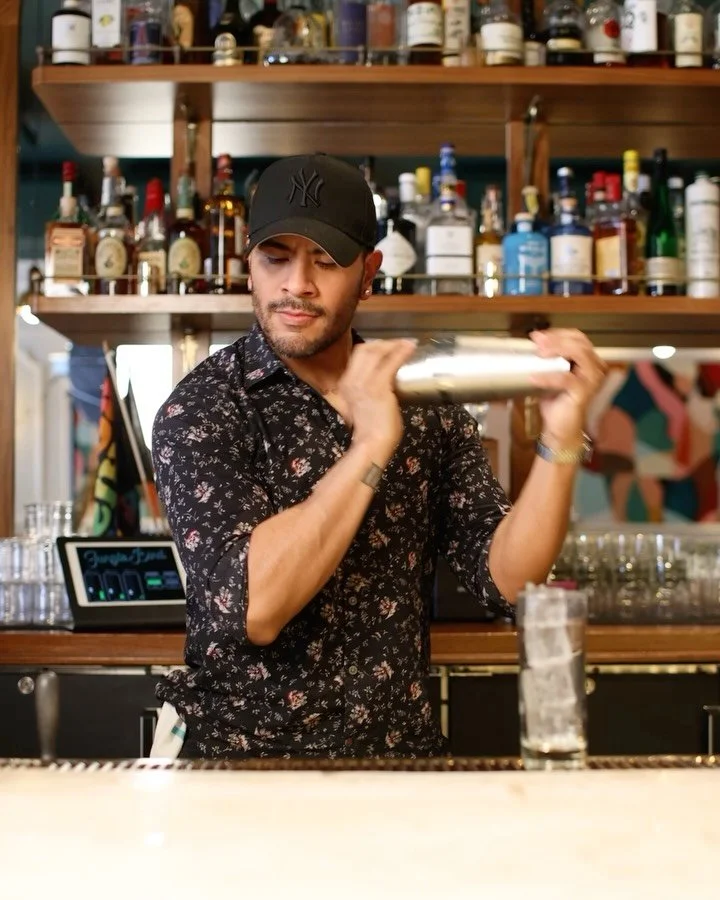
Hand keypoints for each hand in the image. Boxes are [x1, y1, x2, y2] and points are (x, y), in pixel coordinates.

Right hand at [336, 339, 417, 464]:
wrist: (371, 445)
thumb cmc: (370, 432)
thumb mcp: (360, 408)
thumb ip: (365, 395)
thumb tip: (381, 389)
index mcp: (345, 385)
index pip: (357, 357)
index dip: (372, 349)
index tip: (386, 348)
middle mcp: (351, 380)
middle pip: (364, 349)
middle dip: (382, 343)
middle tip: (397, 345)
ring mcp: (364, 382)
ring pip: (376, 352)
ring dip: (393, 345)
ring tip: (406, 343)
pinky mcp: (379, 386)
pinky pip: (391, 362)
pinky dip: (402, 352)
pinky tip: (411, 346)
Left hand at [528, 328, 607, 447]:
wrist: (560, 427)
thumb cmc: (556, 400)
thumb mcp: (551, 374)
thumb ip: (547, 358)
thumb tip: (535, 341)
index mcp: (588, 360)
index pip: (577, 337)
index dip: (558, 333)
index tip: (538, 336)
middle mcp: (595, 367)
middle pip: (579, 343)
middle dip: (556, 339)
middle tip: (537, 342)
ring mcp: (591, 379)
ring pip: (578, 354)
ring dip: (557, 350)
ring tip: (539, 354)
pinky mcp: (584, 392)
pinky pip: (566, 378)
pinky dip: (548, 376)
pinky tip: (533, 377)